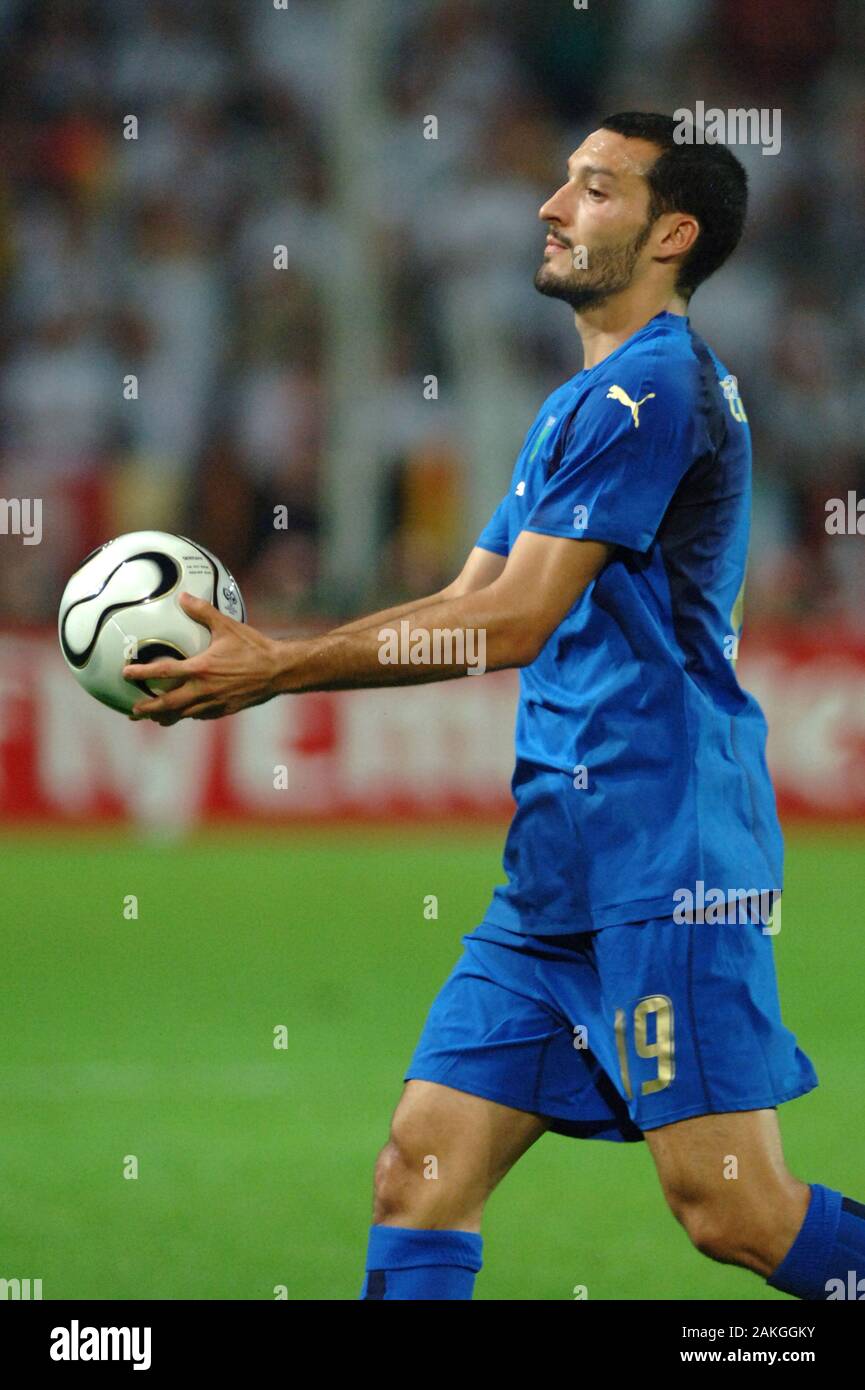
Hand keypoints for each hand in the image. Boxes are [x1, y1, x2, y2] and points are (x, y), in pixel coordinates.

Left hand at [123, 592, 281, 724]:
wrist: (279, 670)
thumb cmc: (254, 647)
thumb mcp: (227, 626)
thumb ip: (203, 612)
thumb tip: (183, 596)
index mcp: (200, 669)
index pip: (163, 672)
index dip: (141, 673)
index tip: (125, 673)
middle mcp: (204, 690)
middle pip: (168, 704)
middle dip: (148, 709)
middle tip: (133, 711)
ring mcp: (214, 703)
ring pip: (184, 714)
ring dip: (166, 717)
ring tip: (155, 718)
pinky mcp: (226, 710)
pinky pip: (202, 715)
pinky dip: (190, 715)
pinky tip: (186, 713)